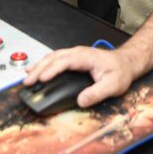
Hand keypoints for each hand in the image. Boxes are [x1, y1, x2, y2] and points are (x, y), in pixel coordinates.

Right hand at [23, 46, 139, 108]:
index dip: (52, 69)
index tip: (41, 79)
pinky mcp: (73, 58)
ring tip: (27, 77)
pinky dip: (43, 65)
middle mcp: (78, 53)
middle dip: (39, 69)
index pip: (65, 61)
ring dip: (38, 66)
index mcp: (86, 57)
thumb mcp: (114, 85)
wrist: (126, 62)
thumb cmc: (120, 72)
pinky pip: (54, 59)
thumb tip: (81, 100)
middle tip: (28, 82)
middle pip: (54, 58)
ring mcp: (74, 54)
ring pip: (52, 57)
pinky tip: (35, 70)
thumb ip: (97, 93)